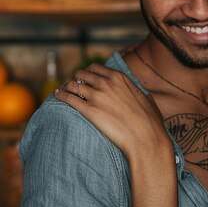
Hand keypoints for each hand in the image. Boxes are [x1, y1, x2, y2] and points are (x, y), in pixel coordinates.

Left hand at [55, 63, 169, 158]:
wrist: (145, 138)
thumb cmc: (150, 123)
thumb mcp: (150, 102)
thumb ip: (144, 95)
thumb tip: (147, 96)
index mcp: (120, 78)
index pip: (95, 68)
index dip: (87, 72)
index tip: (85, 78)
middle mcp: (107, 83)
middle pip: (81, 74)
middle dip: (75, 78)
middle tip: (73, 85)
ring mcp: (97, 96)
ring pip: (73, 84)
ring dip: (66, 87)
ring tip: (63, 91)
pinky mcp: (89, 110)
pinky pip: (68, 98)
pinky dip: (61, 95)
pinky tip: (57, 96)